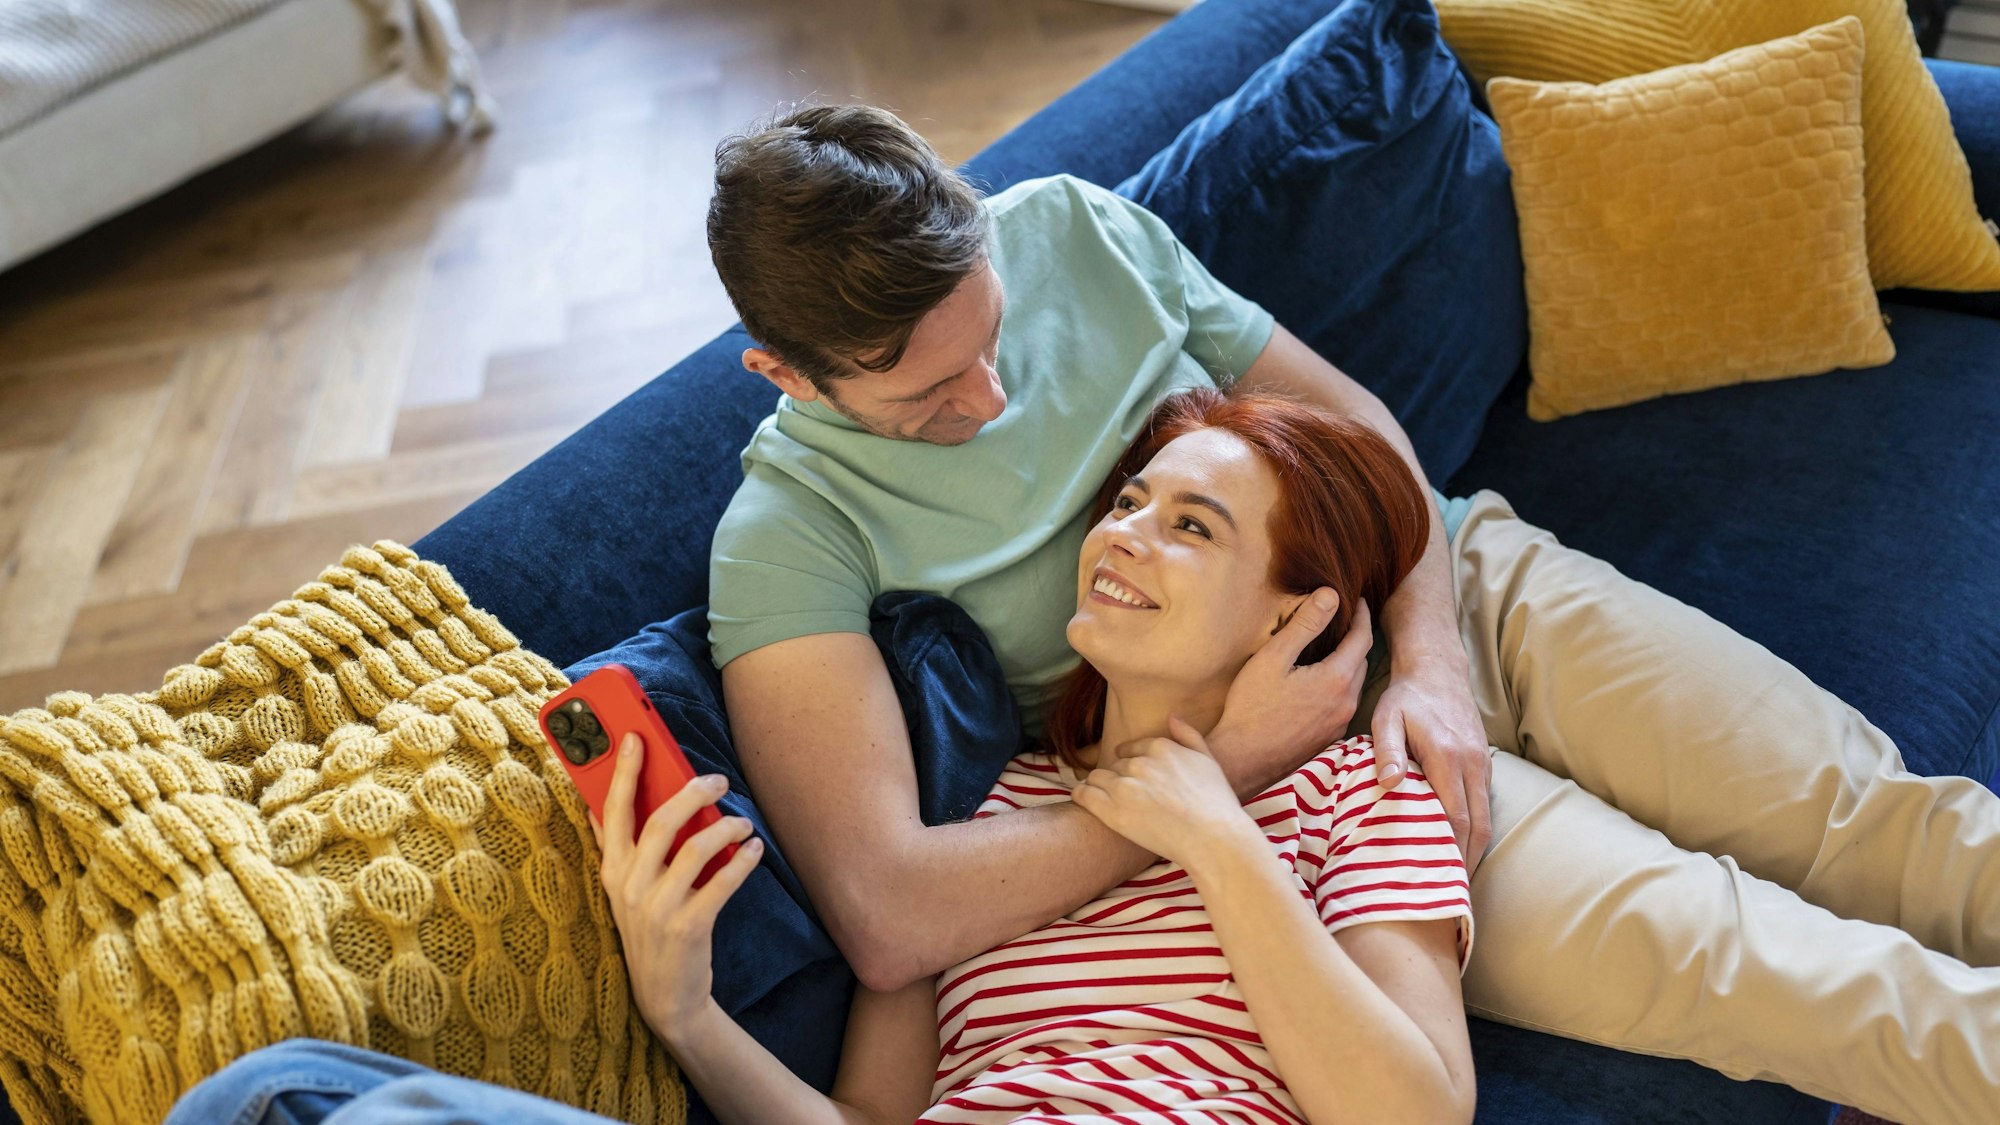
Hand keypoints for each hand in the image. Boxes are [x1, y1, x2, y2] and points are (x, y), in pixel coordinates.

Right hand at [591, 731, 763, 1039]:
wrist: (666, 996)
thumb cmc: (650, 931)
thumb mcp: (625, 891)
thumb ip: (619, 849)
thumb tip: (602, 802)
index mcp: (612, 872)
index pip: (612, 811)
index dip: (622, 772)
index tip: (634, 736)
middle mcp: (629, 887)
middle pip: (659, 822)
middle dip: (691, 792)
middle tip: (718, 780)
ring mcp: (657, 909)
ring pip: (694, 848)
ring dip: (725, 827)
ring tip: (744, 822)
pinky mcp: (688, 927)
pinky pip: (721, 882)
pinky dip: (742, 861)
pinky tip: (754, 849)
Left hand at [1075, 716, 1260, 869]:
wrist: (1213, 839)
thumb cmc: (1216, 803)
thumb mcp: (1208, 760)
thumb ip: (1188, 735)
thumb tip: (1172, 716)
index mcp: (1160, 747)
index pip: (1130, 749)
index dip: (1131, 764)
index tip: (1134, 779)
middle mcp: (1139, 763)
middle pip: (1114, 765)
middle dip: (1118, 778)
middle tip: (1127, 797)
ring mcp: (1124, 786)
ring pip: (1096, 778)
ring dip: (1099, 787)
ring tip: (1106, 801)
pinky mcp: (1112, 810)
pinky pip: (1083, 794)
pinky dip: (1081, 796)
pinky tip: (1084, 800)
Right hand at [1209, 589, 1372, 797]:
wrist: (1244, 760)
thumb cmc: (1253, 707)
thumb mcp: (1274, 658)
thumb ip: (1305, 624)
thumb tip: (1331, 595)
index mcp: (1337, 679)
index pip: (1362, 637)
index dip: (1361, 615)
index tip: (1355, 600)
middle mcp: (1347, 702)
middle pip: (1362, 660)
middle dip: (1357, 637)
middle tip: (1344, 620)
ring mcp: (1339, 723)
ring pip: (1354, 684)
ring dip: (1350, 662)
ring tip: (1333, 647)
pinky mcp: (1329, 737)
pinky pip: (1344, 703)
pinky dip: (1340, 684)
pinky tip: (1320, 681)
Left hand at [1369, 666, 1492, 875]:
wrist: (1437, 669)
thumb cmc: (1406, 697)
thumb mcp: (1386, 718)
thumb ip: (1387, 751)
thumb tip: (1389, 784)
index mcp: (1447, 757)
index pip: (1455, 816)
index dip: (1450, 851)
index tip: (1440, 879)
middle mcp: (1471, 764)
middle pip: (1477, 825)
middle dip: (1466, 861)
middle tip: (1451, 892)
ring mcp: (1482, 764)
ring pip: (1485, 817)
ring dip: (1473, 848)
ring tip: (1455, 878)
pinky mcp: (1483, 764)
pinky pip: (1484, 804)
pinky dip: (1476, 829)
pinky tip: (1460, 845)